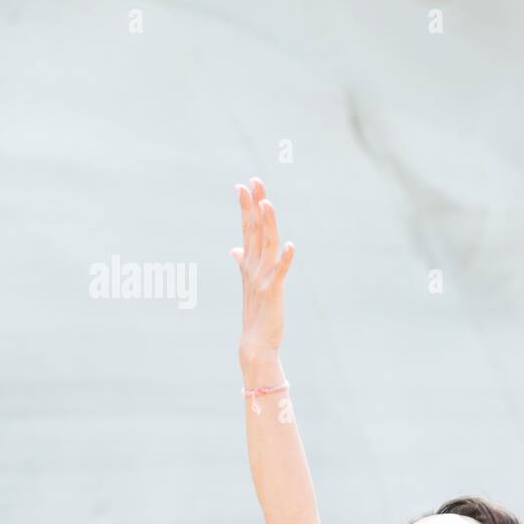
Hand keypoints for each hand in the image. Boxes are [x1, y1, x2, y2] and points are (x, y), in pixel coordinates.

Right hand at [232, 177, 294, 362]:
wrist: (254, 342)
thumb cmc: (254, 312)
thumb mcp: (248, 283)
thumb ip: (242, 262)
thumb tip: (233, 249)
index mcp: (248, 263)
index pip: (247, 229)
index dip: (246, 207)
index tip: (244, 185)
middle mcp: (252, 267)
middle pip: (254, 230)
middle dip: (254, 205)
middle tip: (254, 181)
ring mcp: (262, 278)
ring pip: (266, 245)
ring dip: (267, 224)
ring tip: (268, 203)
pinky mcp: (273, 292)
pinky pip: (280, 273)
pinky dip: (285, 259)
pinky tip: (290, 245)